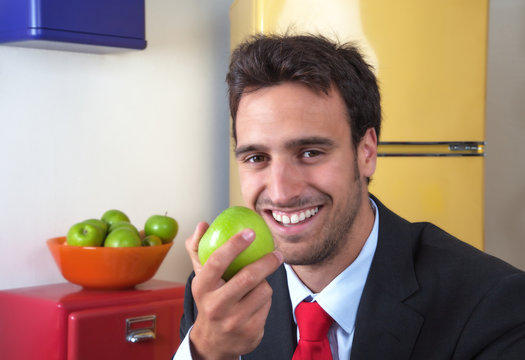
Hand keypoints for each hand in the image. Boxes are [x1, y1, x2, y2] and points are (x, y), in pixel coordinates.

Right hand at [185, 222, 282, 359]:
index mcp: (202, 288)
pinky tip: (256, 303)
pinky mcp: (251, 332)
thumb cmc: (210, 299)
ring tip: (257, 286)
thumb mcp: (201, 278)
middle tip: (277, 253)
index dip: (234, 244)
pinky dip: (265, 299)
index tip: (250, 232)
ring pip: (263, 290)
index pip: (217, 261)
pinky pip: (268, 304)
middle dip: (267, 261)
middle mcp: (216, 306)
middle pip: (248, 277)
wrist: (214, 342)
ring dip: (264, 284)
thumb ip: (199, 249)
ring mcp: (234, 321)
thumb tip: (202, 224)